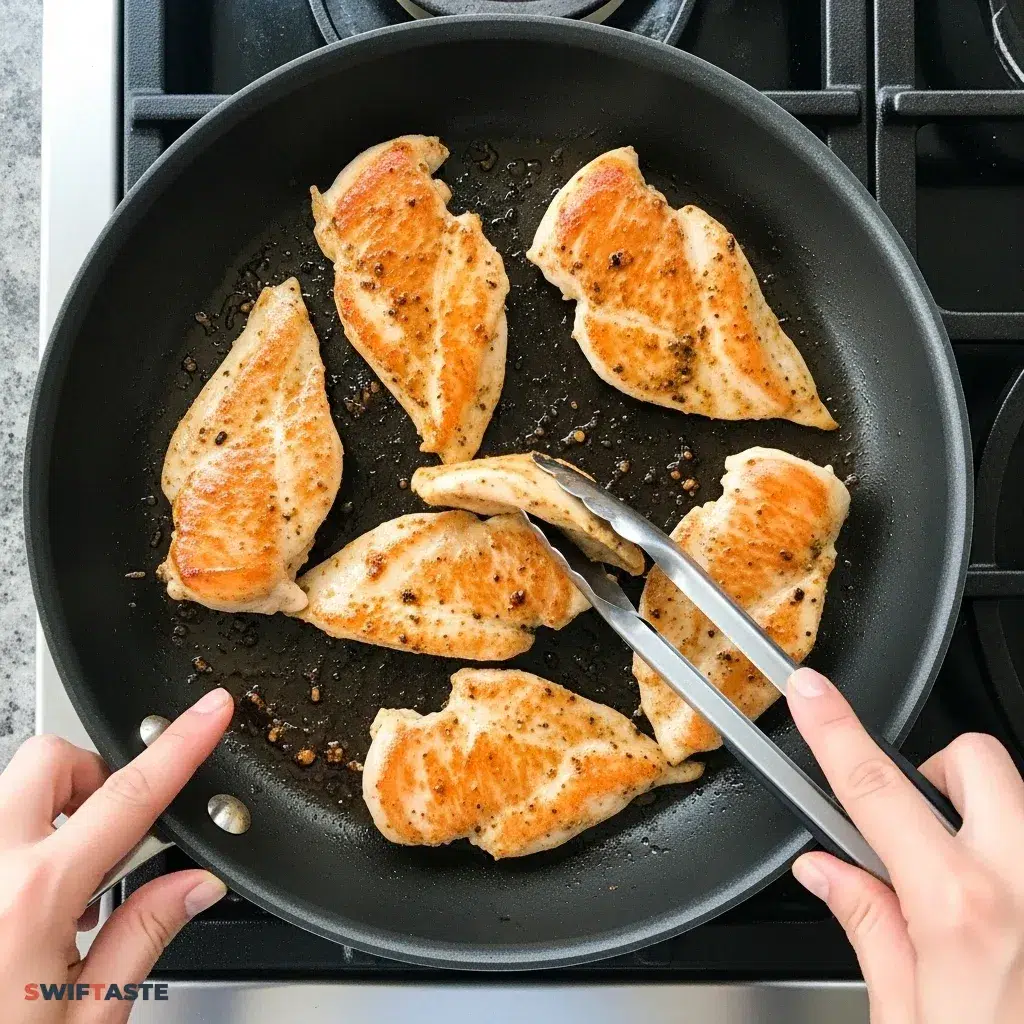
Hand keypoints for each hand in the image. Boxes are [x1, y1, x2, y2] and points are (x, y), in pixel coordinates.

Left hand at [0, 687, 233, 1022]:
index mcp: (32, 899)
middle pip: (51, 758)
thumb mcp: (87, 1020)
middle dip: (94, 775)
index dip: (181, 745)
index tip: (209, 711)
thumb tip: (196, 884)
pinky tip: (24, 908)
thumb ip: (143, 936)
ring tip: (63, 891)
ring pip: (13, 792)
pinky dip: (20, 847)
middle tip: (114, 831)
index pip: (129, 797)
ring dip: (52, 816)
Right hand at [787, 668, 1023, 1023]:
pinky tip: (1004, 928)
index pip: (877, 790)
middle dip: (938, 773)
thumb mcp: (905, 1023)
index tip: (812, 691)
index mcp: (961, 912)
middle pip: (977, 762)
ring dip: (986, 825)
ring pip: (1021, 804)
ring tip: (970, 897)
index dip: (835, 730)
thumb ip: (872, 931)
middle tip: (917, 825)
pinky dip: (1011, 869)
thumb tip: (827, 872)